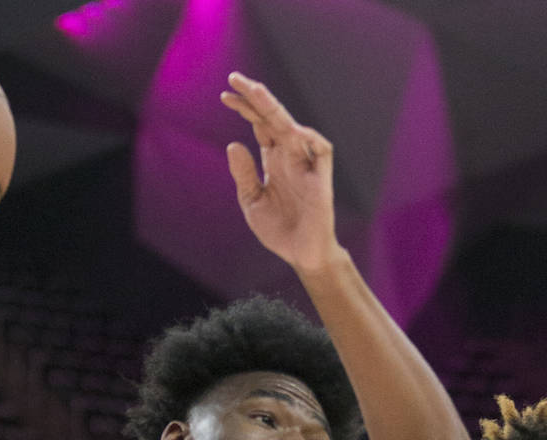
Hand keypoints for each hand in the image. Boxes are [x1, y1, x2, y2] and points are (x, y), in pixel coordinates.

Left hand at [219, 72, 342, 272]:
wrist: (301, 254)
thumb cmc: (278, 229)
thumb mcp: (252, 200)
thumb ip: (244, 174)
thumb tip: (233, 144)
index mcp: (273, 160)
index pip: (259, 125)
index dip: (245, 108)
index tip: (224, 95)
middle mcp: (290, 156)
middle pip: (273, 118)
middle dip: (256, 97)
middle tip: (235, 78)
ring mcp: (306, 164)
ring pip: (292, 127)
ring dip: (274, 109)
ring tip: (255, 92)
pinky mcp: (322, 177)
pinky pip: (321, 149)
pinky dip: (308, 137)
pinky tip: (290, 130)